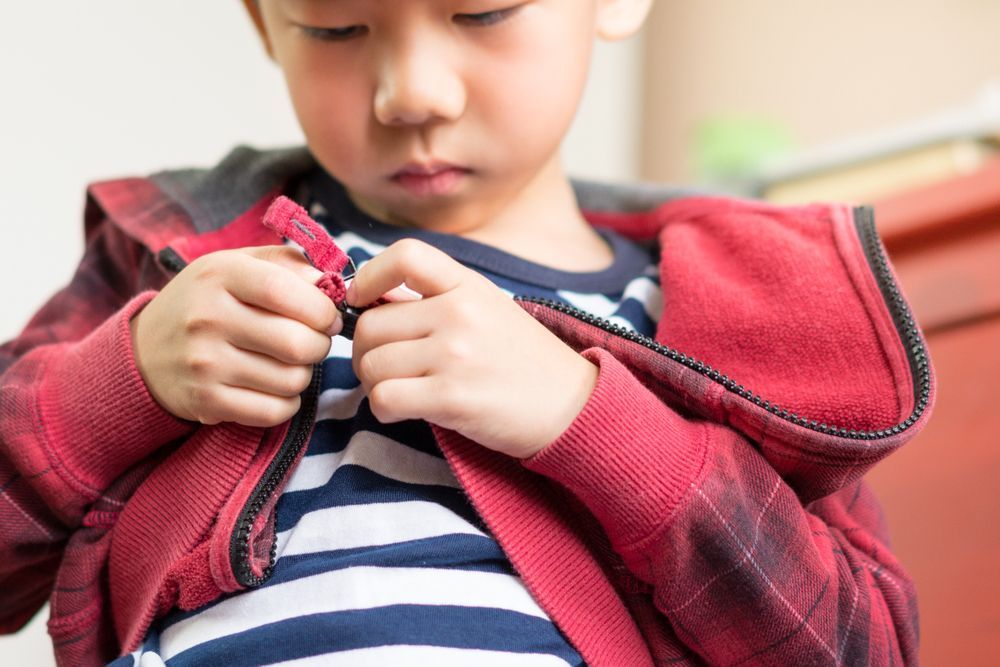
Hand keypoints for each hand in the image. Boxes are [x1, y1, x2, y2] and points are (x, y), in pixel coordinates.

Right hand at [130, 246, 341, 426]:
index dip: (321, 307)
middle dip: (320, 344)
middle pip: (296, 342)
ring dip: (304, 374)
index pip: (283, 291)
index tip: (329, 315)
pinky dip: (288, 402)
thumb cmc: (208, 301)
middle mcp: (207, 318)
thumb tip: (332, 281)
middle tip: (314, 341)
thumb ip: (286, 263)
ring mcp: (205, 363)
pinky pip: (274, 411)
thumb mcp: (236, 266)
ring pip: (292, 379)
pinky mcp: (206, 401)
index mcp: (219, 275)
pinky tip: (277, 388)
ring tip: (290, 363)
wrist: (145, 351)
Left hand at [349, 239, 597, 458]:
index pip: (404, 255)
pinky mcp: (451, 398)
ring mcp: (455, 355)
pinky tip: (405, 410)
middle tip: (388, 367)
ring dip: (375, 383)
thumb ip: (434, 300)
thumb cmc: (522, 360)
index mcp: (468, 285)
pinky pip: (384, 399)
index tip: (362, 300)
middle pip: (371, 324)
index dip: (368, 276)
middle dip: (367, 350)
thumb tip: (368, 300)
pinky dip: (384, 408)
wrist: (571, 406)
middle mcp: (459, 313)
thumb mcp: (486, 309)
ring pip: (371, 364)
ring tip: (402, 389)